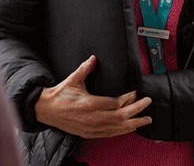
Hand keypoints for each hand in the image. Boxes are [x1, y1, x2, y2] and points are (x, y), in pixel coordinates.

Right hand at [35, 55, 151, 137]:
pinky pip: (110, 134)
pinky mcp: (89, 134)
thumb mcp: (72, 79)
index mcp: (89, 104)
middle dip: (137, 109)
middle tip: (147, 102)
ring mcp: (91, 128)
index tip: (135, 91)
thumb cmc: (60, 94)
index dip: (128, 97)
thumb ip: (85, 68)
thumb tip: (94, 58)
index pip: (115, 102)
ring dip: (133, 123)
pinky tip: (130, 128)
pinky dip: (122, 131)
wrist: (46, 110)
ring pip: (117, 128)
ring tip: (146, 119)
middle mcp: (92, 118)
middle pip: (121, 116)